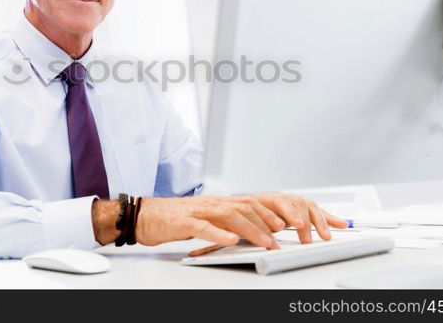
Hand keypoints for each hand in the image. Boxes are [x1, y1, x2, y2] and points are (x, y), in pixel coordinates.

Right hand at [135, 194, 347, 248]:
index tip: (296, 222)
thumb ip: (230, 223)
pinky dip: (219, 234)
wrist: (146, 215)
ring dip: (253, 228)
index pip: (255, 203)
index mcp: (222, 202)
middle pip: (248, 207)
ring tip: (269, 240)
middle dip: (272, 219)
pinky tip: (231, 240)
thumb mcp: (209, 220)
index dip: (277, 211)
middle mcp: (214, 203)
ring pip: (231, 216)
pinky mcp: (185, 221)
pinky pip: (204, 227)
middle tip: (291, 231)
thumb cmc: (177, 219)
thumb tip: (255, 231)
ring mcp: (200, 210)